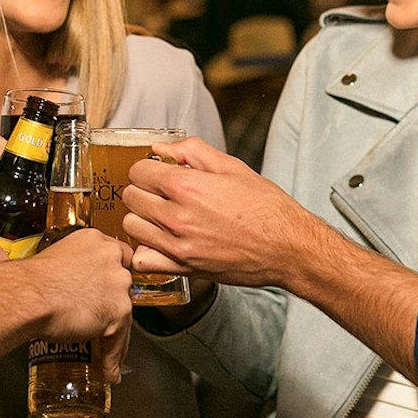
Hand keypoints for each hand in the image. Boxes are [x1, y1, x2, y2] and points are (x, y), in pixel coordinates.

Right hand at [25, 228, 134, 382]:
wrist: (27, 296)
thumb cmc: (28, 282)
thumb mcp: (50, 259)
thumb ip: (67, 267)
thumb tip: (62, 284)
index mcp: (93, 241)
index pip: (116, 256)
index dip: (111, 274)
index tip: (107, 286)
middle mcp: (110, 258)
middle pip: (123, 284)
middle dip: (114, 303)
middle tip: (101, 319)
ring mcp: (117, 284)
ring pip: (124, 314)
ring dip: (115, 333)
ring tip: (105, 352)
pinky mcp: (117, 310)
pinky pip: (118, 339)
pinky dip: (112, 357)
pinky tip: (108, 370)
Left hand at [122, 137, 330, 291]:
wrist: (287, 247)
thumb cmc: (265, 207)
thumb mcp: (231, 166)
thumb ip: (191, 152)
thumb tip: (161, 149)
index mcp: (187, 186)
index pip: (138, 172)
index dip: (146, 168)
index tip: (156, 172)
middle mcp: (177, 217)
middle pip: (131, 198)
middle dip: (142, 190)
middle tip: (158, 192)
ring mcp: (178, 245)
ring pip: (132, 227)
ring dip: (142, 218)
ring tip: (160, 215)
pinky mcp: (184, 268)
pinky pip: (143, 259)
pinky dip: (146, 250)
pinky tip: (160, 242)